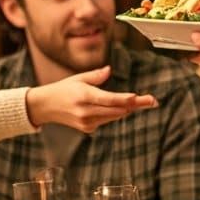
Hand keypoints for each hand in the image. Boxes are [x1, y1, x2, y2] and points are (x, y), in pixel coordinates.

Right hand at [26, 66, 157, 131]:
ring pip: (115, 116)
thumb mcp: (78, 78)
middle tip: (154, 101)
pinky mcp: (87, 129)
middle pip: (116, 110)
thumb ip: (95, 76)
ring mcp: (86, 122)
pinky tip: (121, 107)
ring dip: (129, 109)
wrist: (44, 107)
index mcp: (83, 96)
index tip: (138, 97)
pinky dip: (115, 113)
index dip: (124, 99)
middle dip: (136, 105)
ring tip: (146, 102)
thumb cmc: (63, 89)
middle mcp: (85, 111)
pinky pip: (108, 120)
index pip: (108, 99)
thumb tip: (109, 70)